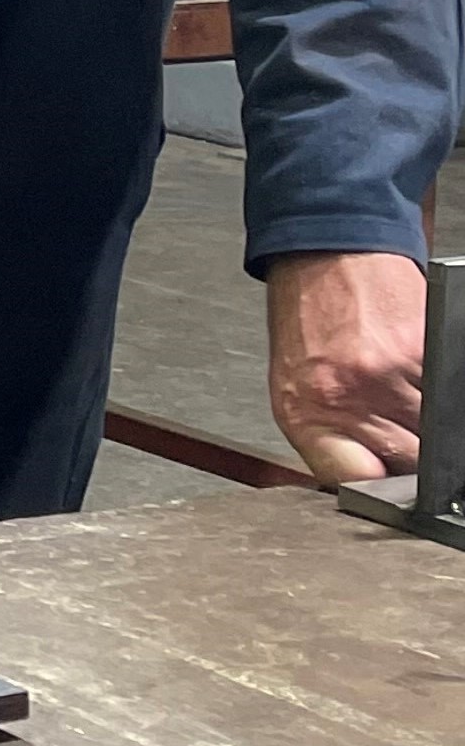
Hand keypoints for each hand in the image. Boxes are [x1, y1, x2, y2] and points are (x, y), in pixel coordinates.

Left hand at [267, 250, 424, 481]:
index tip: (394, 486)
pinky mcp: (426, 351)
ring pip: (438, 436)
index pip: (359, 484)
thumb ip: (335, 436)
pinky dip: (444, 395)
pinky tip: (424, 377)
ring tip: (406, 395)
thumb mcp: (297, 387)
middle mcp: (346, 397)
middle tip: (399, 427)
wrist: (326, 253)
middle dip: (414, 458)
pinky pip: (449, 397)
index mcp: (307, 414)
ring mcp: (389, 374)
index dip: (385, 492)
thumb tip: (375, 478)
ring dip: (432, 426)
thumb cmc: (309, 322)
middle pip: (411, 465)